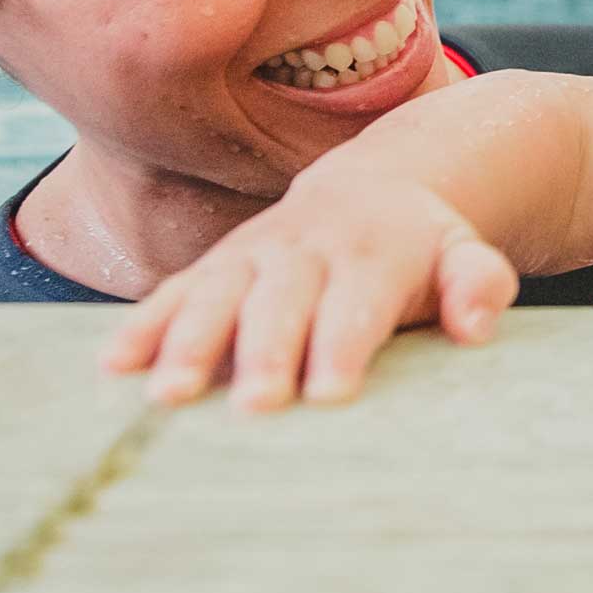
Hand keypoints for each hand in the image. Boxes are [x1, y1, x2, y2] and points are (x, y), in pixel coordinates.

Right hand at [100, 172, 519, 409]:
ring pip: (218, 295)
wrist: (376, 186)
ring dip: (190, 343)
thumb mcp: (464, 254)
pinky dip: (145, 325)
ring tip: (167, 395)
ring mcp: (256, 255)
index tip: (330, 393)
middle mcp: (308, 250)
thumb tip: (479, 323)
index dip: (342, 345)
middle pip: (282, 304)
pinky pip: (175, 291)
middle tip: (254, 406)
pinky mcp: (218, 264)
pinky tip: (114, 365)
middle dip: (265, 353)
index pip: (357, 305)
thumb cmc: (423, 248)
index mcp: (374, 253)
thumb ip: (478, 284)